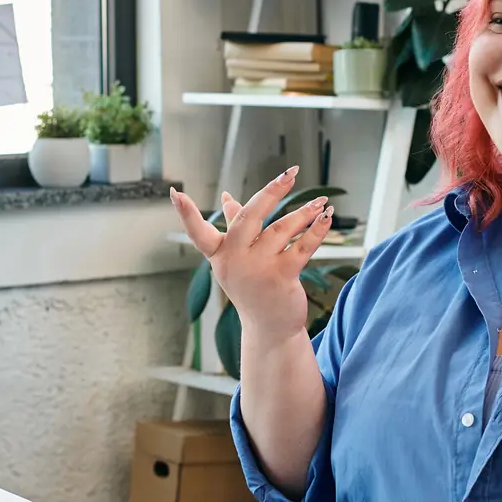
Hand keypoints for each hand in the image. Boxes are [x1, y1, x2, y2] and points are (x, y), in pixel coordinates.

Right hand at [171, 168, 334, 342]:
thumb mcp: (238, 259)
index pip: (199, 233)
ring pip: (281, 230)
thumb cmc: (252, 288)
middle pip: (249, 217)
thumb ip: (233, 227)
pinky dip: (316, 231)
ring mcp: (257, 270)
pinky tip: (326, 217)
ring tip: (320, 201)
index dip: (186, 214)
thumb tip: (228, 198)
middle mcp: (234, 261)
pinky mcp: (281, 278)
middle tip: (291, 173)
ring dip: (303, 213)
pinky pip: (301, 247)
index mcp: (220, 255)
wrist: (269, 329)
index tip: (175, 192)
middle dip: (271, 192)